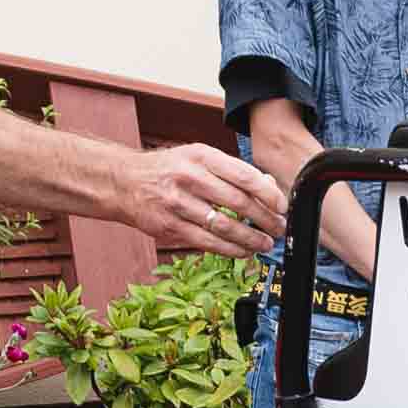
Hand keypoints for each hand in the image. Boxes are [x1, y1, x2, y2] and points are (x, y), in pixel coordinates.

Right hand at [117, 142, 285, 257]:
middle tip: (280, 228)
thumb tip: (269, 188)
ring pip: (224, 226)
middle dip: (265, 219)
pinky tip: (243, 251)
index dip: (268, 194)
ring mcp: (178, 203)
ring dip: (251, 239)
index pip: (244, 175)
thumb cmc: (169, 170)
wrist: (124, 182)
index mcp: (201, 156)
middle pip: (238, 202)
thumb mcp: (197, 157)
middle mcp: (190, 177)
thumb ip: (231, 171)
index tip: (283, 206)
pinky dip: (230, 249)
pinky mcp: (170, 227)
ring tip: (265, 243)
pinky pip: (207, 242)